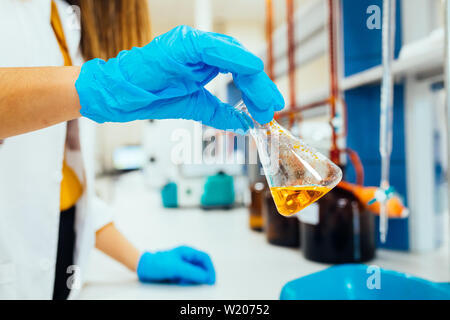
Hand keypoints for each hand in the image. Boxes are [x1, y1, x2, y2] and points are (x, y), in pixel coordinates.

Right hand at [75, 25, 283, 130]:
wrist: (121, 95)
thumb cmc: (151, 95)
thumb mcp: (195, 106)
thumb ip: (221, 112)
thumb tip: (245, 124)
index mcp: (204, 60)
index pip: (240, 70)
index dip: (257, 88)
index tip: (269, 108)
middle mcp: (202, 48)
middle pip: (242, 61)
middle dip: (260, 86)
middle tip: (273, 107)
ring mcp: (192, 43)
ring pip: (234, 53)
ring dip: (254, 78)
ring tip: (266, 100)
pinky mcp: (183, 43)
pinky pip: (215, 48)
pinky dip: (236, 58)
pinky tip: (253, 69)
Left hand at [137, 246, 215, 284]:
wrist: (142, 267)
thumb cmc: (157, 263)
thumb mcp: (176, 268)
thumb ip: (192, 272)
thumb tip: (206, 277)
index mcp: (188, 252)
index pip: (205, 259)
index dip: (210, 269)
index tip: (211, 280)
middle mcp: (187, 258)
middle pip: (202, 266)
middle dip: (202, 276)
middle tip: (201, 284)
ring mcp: (182, 265)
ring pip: (195, 274)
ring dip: (193, 280)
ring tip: (184, 282)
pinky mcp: (178, 272)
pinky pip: (187, 278)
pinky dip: (186, 282)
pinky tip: (180, 283)